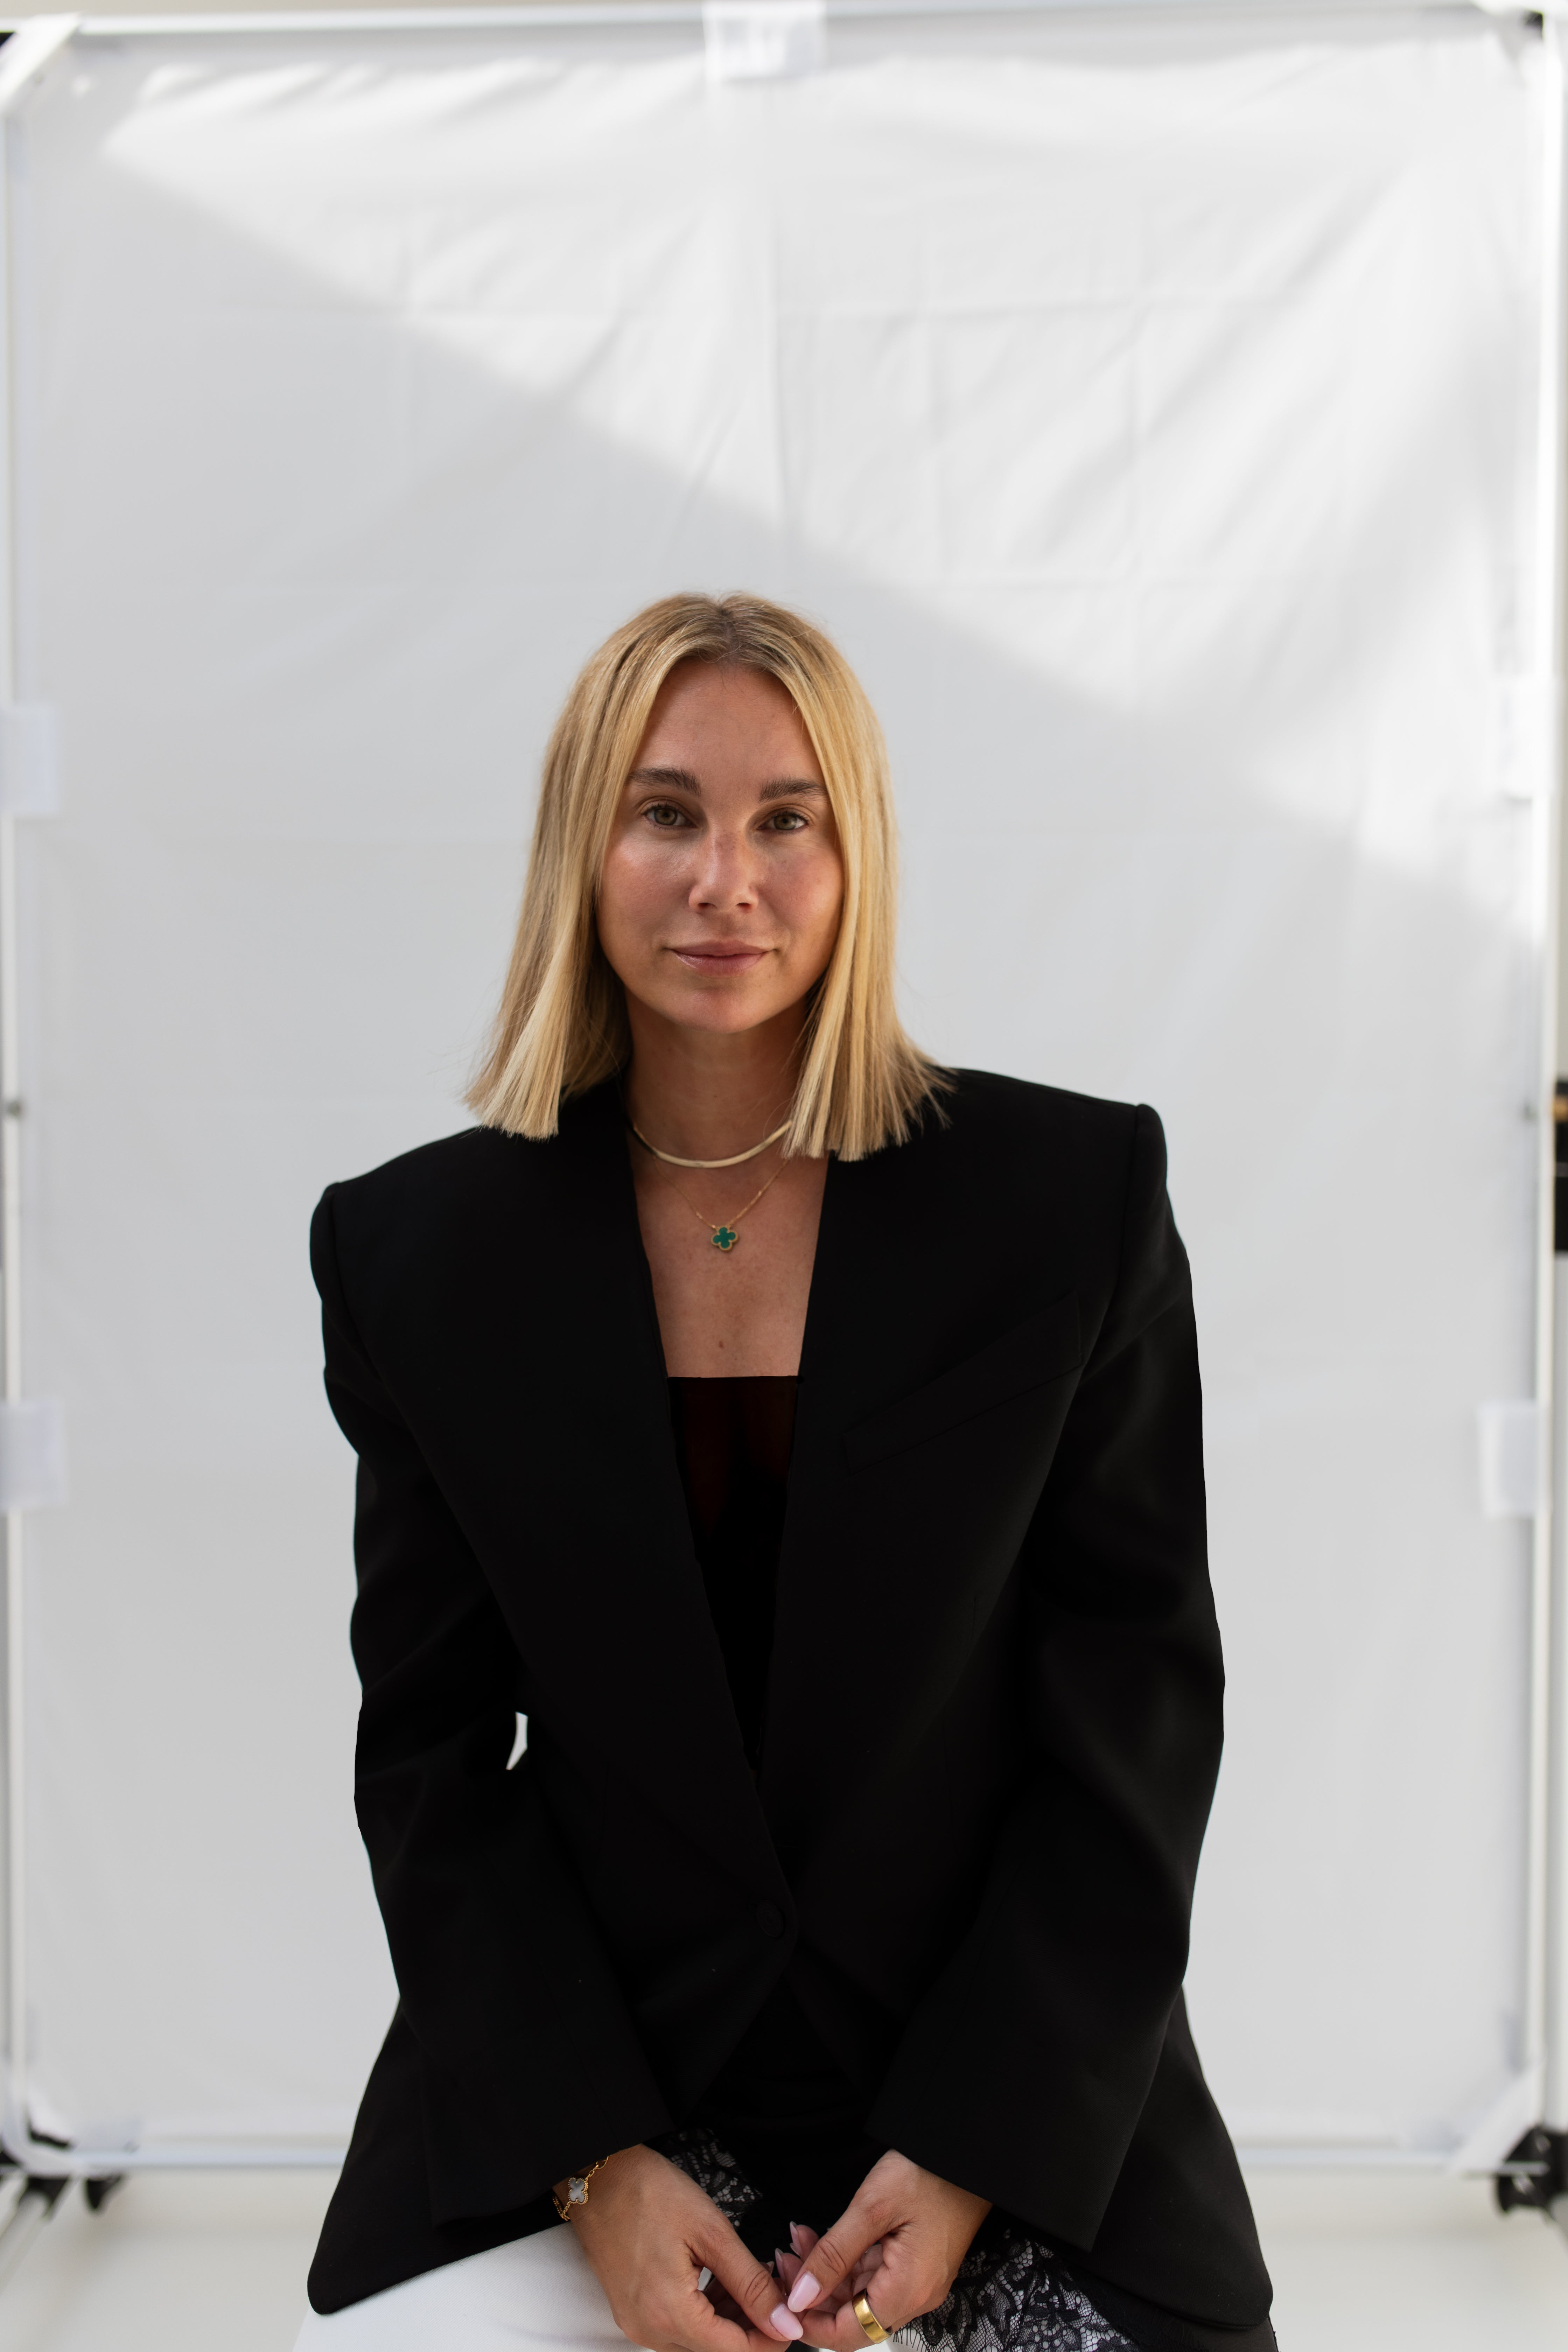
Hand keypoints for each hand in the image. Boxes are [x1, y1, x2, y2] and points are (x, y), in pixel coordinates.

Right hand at [560, 2145, 802, 2351]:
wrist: (599, 2176)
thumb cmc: (649, 2193)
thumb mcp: (712, 2232)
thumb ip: (751, 2284)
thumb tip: (784, 2322)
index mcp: (669, 2314)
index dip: (771, 2339)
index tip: (793, 2316)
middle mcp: (649, 2331)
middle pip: (717, 2350)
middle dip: (752, 2325)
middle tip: (773, 2286)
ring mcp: (638, 2324)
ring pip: (699, 2341)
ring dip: (730, 2319)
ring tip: (750, 2277)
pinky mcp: (633, 2313)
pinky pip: (679, 2328)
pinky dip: (706, 2312)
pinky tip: (720, 2281)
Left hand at [777, 2152, 990, 2349]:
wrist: (969, 2149)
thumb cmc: (928, 2173)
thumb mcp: (871, 2209)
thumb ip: (833, 2256)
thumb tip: (800, 2297)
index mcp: (907, 2291)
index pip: (849, 2334)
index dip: (810, 2323)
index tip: (782, 2298)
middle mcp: (916, 2295)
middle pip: (852, 2316)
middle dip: (813, 2293)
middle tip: (784, 2260)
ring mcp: (918, 2280)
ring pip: (859, 2294)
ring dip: (826, 2273)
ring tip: (798, 2240)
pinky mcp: (916, 2264)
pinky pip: (873, 2275)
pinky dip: (846, 2260)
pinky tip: (822, 2238)